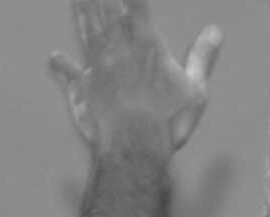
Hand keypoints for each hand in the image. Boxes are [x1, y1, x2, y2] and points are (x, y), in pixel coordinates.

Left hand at [51, 0, 217, 158]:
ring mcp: (97, 70)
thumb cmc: (167, 122)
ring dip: (80, 12)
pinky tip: (54, 58)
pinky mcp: (82, 92)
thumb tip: (215, 31)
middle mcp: (118, 51)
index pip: (136, 6)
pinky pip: (70, 76)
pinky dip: (62, 66)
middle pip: (106, 11)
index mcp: (147, 46)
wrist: (133, 149)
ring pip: (86, 33)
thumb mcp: (195, 89)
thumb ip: (202, 57)